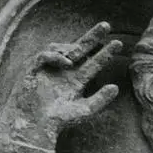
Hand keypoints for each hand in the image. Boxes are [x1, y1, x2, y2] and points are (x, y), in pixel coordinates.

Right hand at [1, 22, 122, 147]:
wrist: (34, 126)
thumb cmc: (57, 121)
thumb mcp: (84, 111)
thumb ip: (100, 100)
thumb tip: (116, 87)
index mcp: (76, 80)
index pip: (93, 62)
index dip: (105, 53)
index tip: (118, 43)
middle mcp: (64, 72)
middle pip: (80, 49)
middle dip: (93, 37)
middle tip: (106, 26)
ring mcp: (49, 69)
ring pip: (61, 49)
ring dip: (72, 47)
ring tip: (81, 52)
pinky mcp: (33, 70)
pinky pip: (44, 56)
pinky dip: (55, 56)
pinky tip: (67, 62)